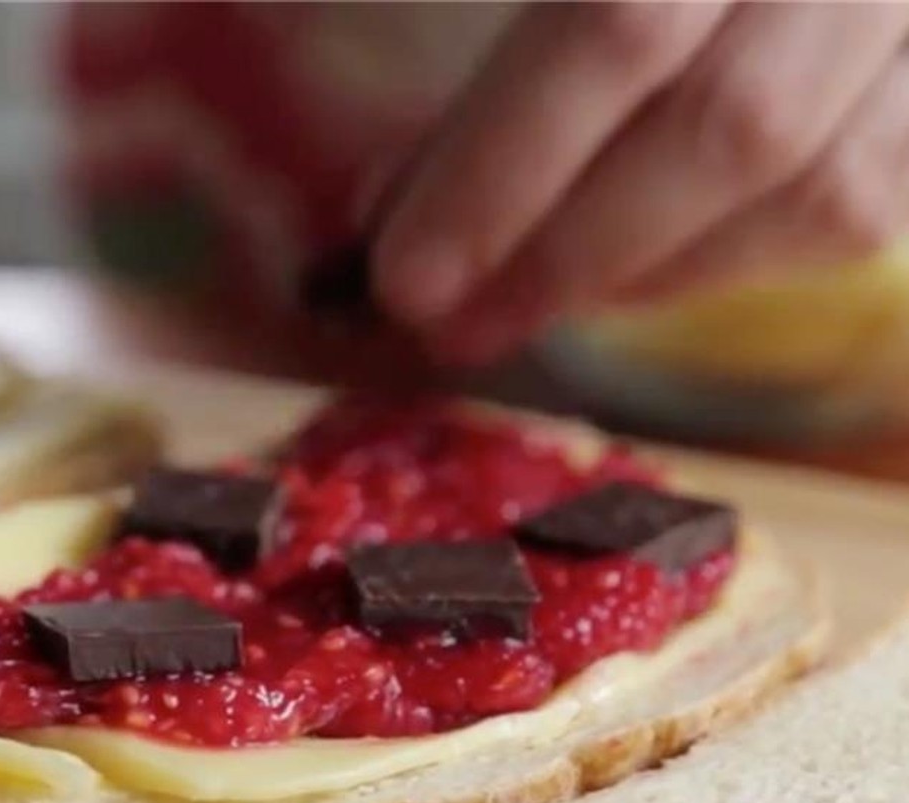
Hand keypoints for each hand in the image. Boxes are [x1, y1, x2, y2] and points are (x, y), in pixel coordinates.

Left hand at [371, 2, 908, 363]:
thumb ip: (497, 69)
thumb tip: (394, 208)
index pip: (621, 21)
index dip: (501, 163)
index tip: (405, 273)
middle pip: (728, 124)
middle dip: (563, 252)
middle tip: (451, 325)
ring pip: (812, 187)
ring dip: (641, 275)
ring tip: (525, 301)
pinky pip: (856, 214)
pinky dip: (720, 265)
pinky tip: (629, 273)